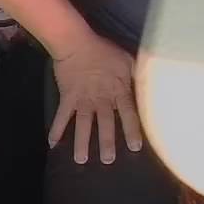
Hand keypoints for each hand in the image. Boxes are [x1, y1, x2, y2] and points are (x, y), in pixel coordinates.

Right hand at [48, 33, 143, 164]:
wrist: (77, 43)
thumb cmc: (104, 50)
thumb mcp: (128, 60)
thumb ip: (138, 75)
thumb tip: (151, 85)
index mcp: (118, 91)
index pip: (128, 114)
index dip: (131, 130)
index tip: (134, 147)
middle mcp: (101, 99)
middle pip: (105, 124)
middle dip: (106, 143)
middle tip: (107, 160)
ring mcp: (83, 100)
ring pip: (83, 125)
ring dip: (82, 143)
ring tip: (81, 160)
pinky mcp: (68, 98)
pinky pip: (62, 116)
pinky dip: (57, 129)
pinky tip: (52, 143)